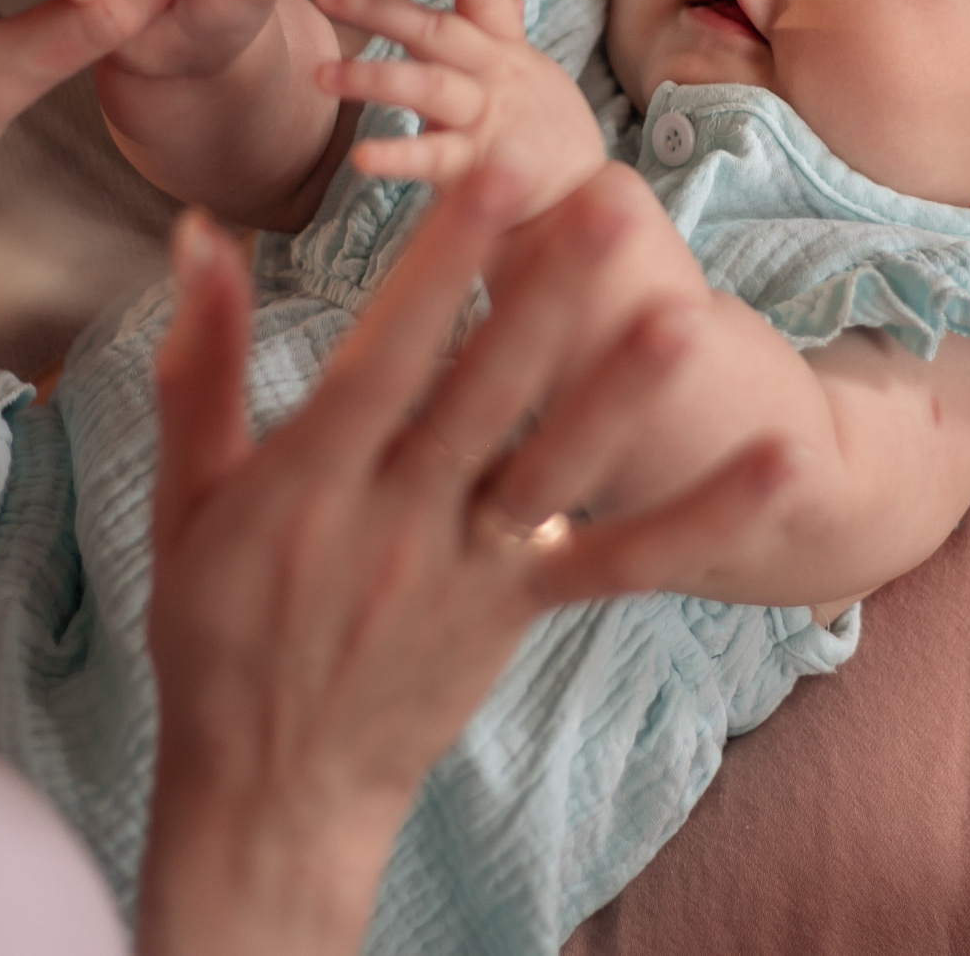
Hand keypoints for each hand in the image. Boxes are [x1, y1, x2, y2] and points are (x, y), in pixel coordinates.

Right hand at [134, 180, 795, 955]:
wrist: (272, 792)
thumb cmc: (215, 629)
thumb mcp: (188, 497)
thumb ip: (203, 363)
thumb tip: (201, 230)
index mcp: (311, 481)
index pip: (384, 352)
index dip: (440, 262)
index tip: (494, 176)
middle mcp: (397, 521)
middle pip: (485, 395)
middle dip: (549, 298)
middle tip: (614, 206)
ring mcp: (467, 572)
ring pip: (556, 470)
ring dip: (623, 394)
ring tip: (689, 317)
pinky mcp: (518, 612)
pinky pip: (619, 563)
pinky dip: (702, 517)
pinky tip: (781, 466)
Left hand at [313, 0, 606, 218]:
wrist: (587, 203)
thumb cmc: (548, 138)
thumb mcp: (535, 80)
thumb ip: (507, 40)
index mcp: (506, 54)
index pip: (488, 0)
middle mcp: (496, 78)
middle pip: (437, 33)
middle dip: (379, 9)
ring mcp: (489, 121)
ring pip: (427, 88)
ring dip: (374, 78)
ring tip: (322, 75)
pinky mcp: (481, 169)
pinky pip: (432, 160)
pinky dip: (397, 156)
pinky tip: (361, 158)